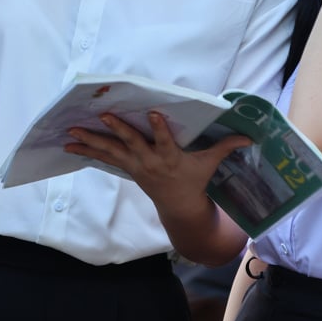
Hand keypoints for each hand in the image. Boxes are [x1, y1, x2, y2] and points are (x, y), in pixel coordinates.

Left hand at [65, 112, 250, 215]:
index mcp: (171, 157)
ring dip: (90, 141)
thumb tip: (251, 136)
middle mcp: (150, 161)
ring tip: (70, 132)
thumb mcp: (210, 163)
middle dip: (117, 130)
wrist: (178, 207)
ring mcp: (136, 165)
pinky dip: (88, 150)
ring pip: (110, 151)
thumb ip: (227, 147)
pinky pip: (104, 157)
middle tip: (102, 116)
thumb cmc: (194, 179)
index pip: (165, 140)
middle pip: (131, 143)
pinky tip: (70, 143)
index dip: (158, 128)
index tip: (151, 113)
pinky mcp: (127, 167)